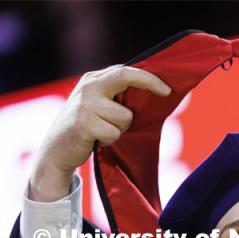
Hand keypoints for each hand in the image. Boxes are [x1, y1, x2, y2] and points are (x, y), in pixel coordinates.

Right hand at [29, 65, 170, 200]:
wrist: (56, 150)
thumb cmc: (84, 129)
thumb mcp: (96, 106)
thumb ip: (114, 97)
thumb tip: (148, 95)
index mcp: (92, 80)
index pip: (124, 71)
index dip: (148, 77)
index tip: (167, 89)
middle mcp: (88, 87)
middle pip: (125, 78)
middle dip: (150, 83)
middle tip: (166, 93)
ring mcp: (85, 104)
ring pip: (125, 116)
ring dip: (121, 129)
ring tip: (104, 132)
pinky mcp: (84, 123)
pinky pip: (114, 133)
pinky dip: (110, 140)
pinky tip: (97, 140)